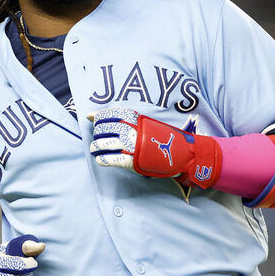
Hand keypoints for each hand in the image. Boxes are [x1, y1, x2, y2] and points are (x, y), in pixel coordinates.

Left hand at [88, 108, 220, 188]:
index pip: (116, 113)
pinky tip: (100, 159)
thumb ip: (135, 123)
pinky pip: (116, 159)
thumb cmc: (166, 140)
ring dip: (98, 145)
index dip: (100, 114)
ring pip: (109, 143)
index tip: (89, 115)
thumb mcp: (151, 125)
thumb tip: (117, 121)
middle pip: (109, 128)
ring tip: (93, 148)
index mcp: (141, 120)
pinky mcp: (136, 161)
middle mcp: (137, 131)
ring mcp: (136, 146)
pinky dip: (105, 159)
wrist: (185, 154)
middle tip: (94, 134)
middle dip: (98, 131)